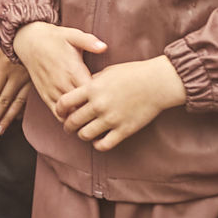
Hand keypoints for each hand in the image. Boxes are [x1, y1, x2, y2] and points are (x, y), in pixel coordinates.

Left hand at [0, 35, 29, 137]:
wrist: (40, 28)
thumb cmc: (17, 31)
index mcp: (4, 66)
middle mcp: (16, 76)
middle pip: (2, 102)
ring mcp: (27, 79)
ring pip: (15, 103)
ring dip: (6, 119)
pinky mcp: (36, 80)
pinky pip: (26, 98)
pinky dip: (20, 109)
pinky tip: (16, 118)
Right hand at [13, 21, 106, 110]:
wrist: (29, 42)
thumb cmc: (54, 38)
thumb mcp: (72, 35)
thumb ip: (89, 42)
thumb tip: (104, 47)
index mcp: (73, 70)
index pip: (92, 93)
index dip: (104, 98)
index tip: (112, 97)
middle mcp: (62, 84)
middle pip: (83, 107)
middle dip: (96, 111)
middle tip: (108, 111)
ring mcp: (53, 92)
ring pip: (71, 114)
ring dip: (83, 117)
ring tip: (96, 116)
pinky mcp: (45, 96)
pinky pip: (58, 115)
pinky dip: (69, 118)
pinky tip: (79, 116)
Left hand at [53, 56, 185, 149]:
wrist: (158, 83)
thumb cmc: (134, 73)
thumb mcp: (108, 72)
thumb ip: (92, 82)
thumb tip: (81, 90)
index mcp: (92, 88)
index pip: (64, 102)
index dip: (59, 109)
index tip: (61, 112)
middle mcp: (99, 105)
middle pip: (72, 121)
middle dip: (68, 126)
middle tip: (69, 127)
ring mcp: (111, 119)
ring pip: (85, 135)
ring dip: (82, 135)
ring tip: (84, 133)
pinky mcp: (123, 130)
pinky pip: (103, 145)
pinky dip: (97, 145)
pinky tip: (99, 140)